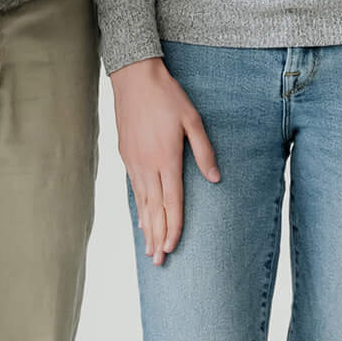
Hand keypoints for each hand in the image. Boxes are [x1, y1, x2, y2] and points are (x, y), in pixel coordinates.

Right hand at [112, 57, 220, 263]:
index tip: (173, 248)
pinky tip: (141, 219)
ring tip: (149, 249)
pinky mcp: (126, 156)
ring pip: (141, 203)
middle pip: (154, 209)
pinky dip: (138, 208)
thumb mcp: (193, 120)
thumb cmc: (168, 97)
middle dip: (157, 237)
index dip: (173, 227)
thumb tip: (215, 179)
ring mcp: (134, 162)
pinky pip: (134, 189)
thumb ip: (204, 152)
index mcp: (166, 158)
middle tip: (158, 261)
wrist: (135, 79)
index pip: (171, 202)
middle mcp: (147, 165)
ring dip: (146, 227)